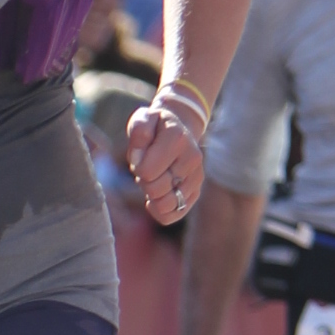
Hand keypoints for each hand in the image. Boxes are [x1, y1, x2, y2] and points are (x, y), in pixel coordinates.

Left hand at [123, 99, 204, 226]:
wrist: (178, 130)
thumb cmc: (156, 127)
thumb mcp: (143, 119)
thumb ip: (138, 131)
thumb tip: (138, 159)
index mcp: (177, 138)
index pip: (147, 171)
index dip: (137, 166)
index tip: (141, 156)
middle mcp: (192, 159)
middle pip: (155, 189)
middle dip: (143, 181)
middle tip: (146, 169)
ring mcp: (196, 178)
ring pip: (165, 206)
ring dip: (151, 197)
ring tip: (154, 181)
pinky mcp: (195, 193)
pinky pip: (172, 215)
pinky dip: (159, 211)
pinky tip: (154, 199)